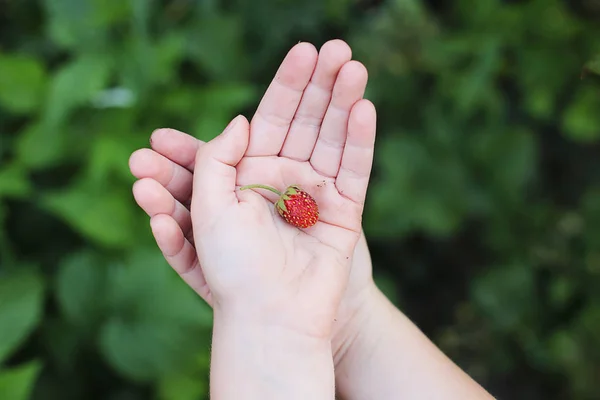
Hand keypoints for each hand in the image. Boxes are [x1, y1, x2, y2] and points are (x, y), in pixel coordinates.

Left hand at [129, 40, 375, 342]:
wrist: (270, 318)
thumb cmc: (232, 268)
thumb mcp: (209, 207)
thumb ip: (218, 158)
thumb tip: (243, 120)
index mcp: (250, 174)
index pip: (271, 118)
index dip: (287, 84)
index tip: (303, 51)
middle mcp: (284, 179)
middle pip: (306, 122)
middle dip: (321, 85)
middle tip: (337, 47)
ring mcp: (316, 196)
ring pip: (333, 140)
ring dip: (344, 103)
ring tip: (354, 67)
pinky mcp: (345, 215)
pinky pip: (355, 172)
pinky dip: (359, 142)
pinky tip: (363, 110)